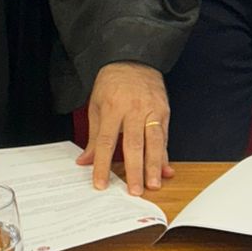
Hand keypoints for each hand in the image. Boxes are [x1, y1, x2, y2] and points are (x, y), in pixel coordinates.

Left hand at [76, 62, 171, 195]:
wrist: (132, 59)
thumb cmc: (111, 83)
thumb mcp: (96, 105)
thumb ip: (94, 136)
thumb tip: (85, 161)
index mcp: (112, 107)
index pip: (107, 141)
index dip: (103, 164)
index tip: (101, 184)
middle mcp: (133, 109)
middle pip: (133, 144)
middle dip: (134, 170)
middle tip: (135, 191)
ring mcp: (151, 109)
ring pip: (153, 141)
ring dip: (154, 165)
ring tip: (154, 184)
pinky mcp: (164, 110)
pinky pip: (164, 136)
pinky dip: (165, 154)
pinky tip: (166, 170)